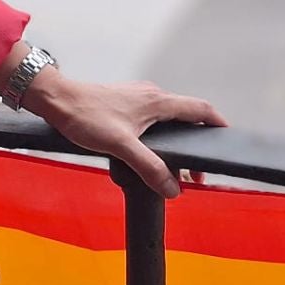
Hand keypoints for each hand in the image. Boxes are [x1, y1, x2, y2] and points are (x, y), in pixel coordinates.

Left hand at [24, 69, 226, 197]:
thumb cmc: (85, 116)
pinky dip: (158, 138)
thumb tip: (173, 188)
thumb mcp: (121, 146)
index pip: (200, 108)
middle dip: (195, 143)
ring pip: (167, 120)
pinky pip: (151, 120)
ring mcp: (137, 98)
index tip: (228, 138)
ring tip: (172, 169)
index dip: (217, 123)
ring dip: (175, 142)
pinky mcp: (123, 104)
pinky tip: (147, 155)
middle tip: (195, 173)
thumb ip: (149, 167)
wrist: (56, 99)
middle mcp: (151, 95)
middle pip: (185, 117)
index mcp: (158, 101)